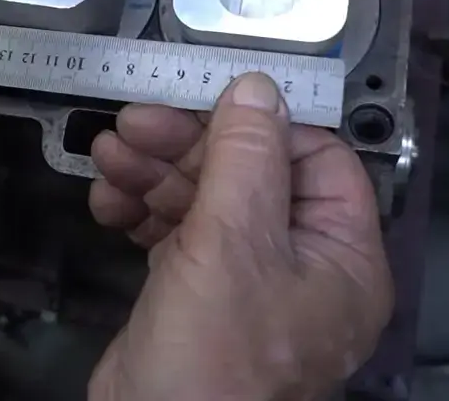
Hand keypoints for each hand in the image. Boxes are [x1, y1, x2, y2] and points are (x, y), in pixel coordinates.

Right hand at [87, 73, 392, 400]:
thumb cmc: (213, 359)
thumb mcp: (232, 241)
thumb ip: (246, 157)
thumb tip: (257, 89)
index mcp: (341, 257)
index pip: (317, 160)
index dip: (262, 126)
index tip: (206, 98)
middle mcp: (302, 267)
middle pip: (251, 175)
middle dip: (188, 146)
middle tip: (134, 125)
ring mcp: (247, 283)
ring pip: (207, 200)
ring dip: (154, 173)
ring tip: (108, 158)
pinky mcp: (198, 295)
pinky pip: (178, 234)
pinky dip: (142, 211)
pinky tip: (107, 202)